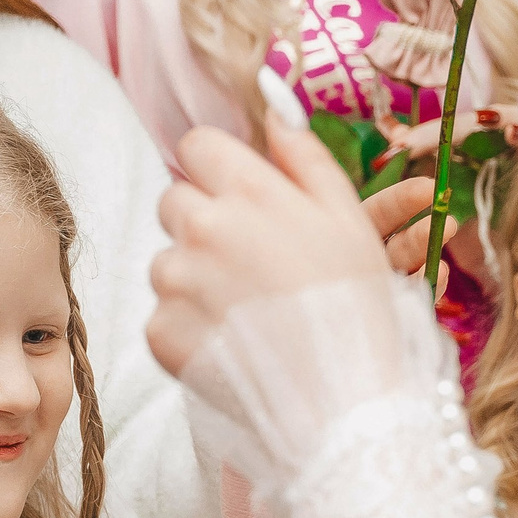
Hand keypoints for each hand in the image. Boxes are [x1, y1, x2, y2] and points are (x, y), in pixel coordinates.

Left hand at [146, 117, 393, 375]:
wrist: (342, 401)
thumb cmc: (355, 307)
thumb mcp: (348, 219)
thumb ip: (306, 160)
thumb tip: (276, 116)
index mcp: (248, 190)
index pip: (196, 147)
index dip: (217, 171)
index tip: (238, 199)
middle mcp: (202, 226)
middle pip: (175, 202)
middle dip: (203, 225)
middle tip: (250, 267)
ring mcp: (176, 280)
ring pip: (167, 263)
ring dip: (195, 281)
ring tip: (246, 316)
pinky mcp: (161, 332)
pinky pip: (164, 317)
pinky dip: (190, 330)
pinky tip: (232, 347)